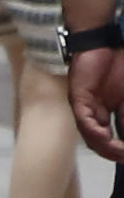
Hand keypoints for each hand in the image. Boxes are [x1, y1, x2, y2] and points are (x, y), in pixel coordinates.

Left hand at [77, 46, 123, 161]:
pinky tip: (106, 137)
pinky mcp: (79, 99)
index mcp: (101, 114)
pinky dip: (95, 131)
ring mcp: (83, 107)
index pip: (108, 139)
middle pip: (98, 142)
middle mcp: (91, 114)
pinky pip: (84, 120)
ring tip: (120, 152)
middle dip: (113, 152)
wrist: (104, 45)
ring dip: (106, 146)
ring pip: (90, 135)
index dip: (119, 149)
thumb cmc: (116, 67)